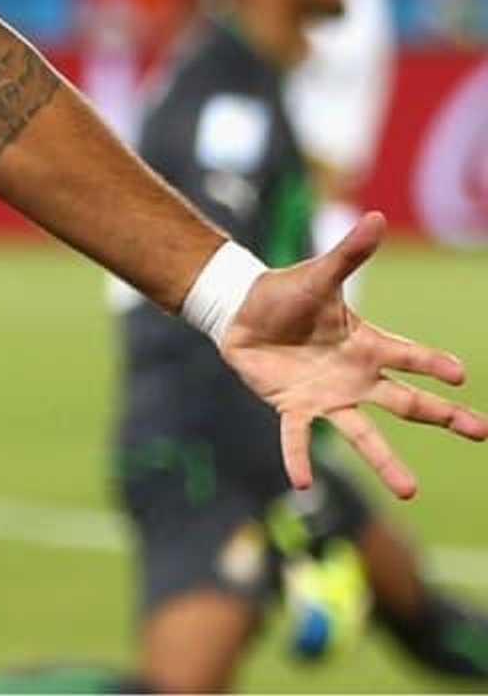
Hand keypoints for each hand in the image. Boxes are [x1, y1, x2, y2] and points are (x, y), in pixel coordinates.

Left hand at [222, 212, 487, 498]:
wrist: (242, 312)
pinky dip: (299, 458)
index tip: (460, 373)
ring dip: (385, 463)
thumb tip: (376, 217)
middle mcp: (356, 376)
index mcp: (367, 345)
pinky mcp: (293, 407)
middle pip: (407, 401)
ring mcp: (328, 396)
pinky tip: (304, 483)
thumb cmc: (287, 293)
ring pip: (363, 434)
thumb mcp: (318, 275)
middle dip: (444, 416)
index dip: (433, 363)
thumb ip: (349, 254)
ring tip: (409, 490)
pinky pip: (298, 437)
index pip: (409, 356)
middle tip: (480, 431)